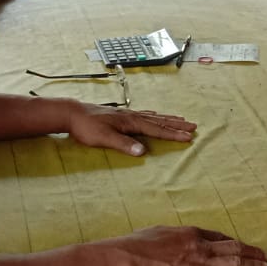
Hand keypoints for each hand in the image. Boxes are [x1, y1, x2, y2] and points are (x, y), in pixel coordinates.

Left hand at [65, 104, 195, 155]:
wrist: (72, 114)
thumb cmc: (87, 127)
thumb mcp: (104, 138)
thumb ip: (124, 144)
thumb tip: (143, 151)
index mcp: (131, 122)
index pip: (157, 129)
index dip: (173, 134)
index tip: (189, 137)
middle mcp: (132, 116)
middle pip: (159, 121)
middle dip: (177, 125)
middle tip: (193, 126)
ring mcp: (127, 115)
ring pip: (153, 117)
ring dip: (168, 119)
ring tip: (181, 119)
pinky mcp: (121, 115)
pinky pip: (145, 115)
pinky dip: (155, 116)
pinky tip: (155, 115)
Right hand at [112, 225, 266, 265]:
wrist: (131, 260)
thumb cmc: (137, 246)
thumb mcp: (158, 233)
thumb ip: (170, 237)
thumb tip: (169, 239)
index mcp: (190, 233)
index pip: (218, 237)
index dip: (232, 242)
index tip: (241, 246)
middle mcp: (201, 246)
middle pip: (232, 248)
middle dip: (250, 252)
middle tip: (263, 255)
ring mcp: (202, 263)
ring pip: (235, 263)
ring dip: (253, 265)